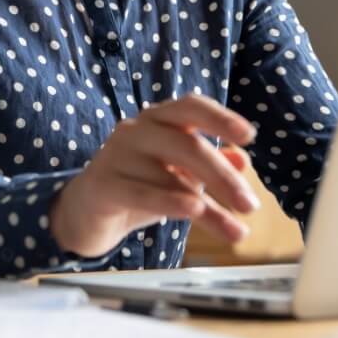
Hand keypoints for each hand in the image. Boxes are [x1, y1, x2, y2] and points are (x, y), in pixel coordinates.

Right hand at [49, 94, 259, 257]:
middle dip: (223, 176)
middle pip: (187, 144)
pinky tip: (196, 212)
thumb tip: (242, 161)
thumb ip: (210, 166)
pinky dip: (172, 202)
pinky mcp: (103, 184)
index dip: (220, 118)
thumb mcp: (180, 175)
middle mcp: (136, 130)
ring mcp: (116, 154)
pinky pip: (143, 193)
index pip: (191, 107)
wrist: (87, 210)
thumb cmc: (139, 184)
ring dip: (208, 207)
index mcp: (158, 119)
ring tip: (235, 230)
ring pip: (169, 176)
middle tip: (250, 205)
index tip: (249, 135)